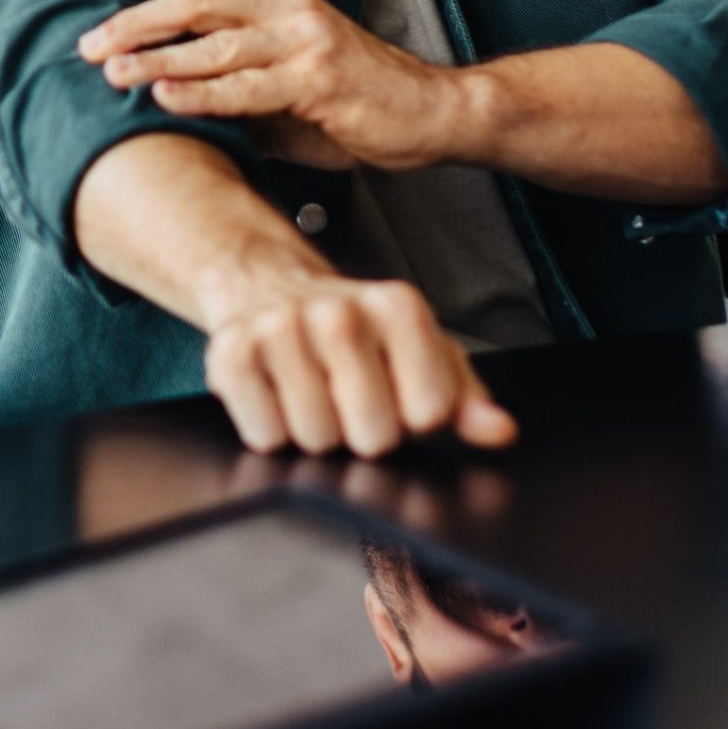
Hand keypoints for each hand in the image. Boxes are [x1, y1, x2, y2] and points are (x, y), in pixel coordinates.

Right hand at [69, 134, 516, 458]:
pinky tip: (277, 395)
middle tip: (350, 401)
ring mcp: (280, 329)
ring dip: (316, 433)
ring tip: (313, 394)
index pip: (429, 412)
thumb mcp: (421, 353)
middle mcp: (338, 312)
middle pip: (374, 436)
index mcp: (397, 307)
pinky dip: (271, 431)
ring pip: (317, 440)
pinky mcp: (229, 352)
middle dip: (364, 434)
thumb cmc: (356, 334)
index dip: (414, 421)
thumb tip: (498, 431)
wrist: (268, 287)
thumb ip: (465, 397)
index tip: (398, 396)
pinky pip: (265, 437)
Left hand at [78, 0, 470, 170]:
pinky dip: (200, 92)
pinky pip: (245, 85)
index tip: (146, 12)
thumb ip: (241, 81)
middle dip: (137, 22)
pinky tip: (166, 97)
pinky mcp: (317, 80)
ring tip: (113, 73)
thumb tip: (181, 102)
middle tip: (92, 43)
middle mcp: (290, 7)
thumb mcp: (293, 79)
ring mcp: (304, 41)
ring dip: (155, 58)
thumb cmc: (361, 97)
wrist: (432, 112)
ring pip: (213, 42)